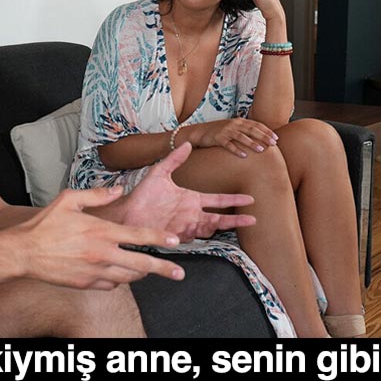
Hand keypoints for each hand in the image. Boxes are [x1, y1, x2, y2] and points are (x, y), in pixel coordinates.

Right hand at [9, 187, 184, 289]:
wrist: (23, 253)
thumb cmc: (45, 224)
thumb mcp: (69, 200)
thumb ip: (96, 194)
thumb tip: (118, 189)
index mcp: (101, 231)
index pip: (138, 235)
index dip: (159, 238)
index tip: (175, 241)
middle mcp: (102, 254)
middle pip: (141, 264)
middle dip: (164, 269)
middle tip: (180, 273)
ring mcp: (94, 272)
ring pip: (128, 277)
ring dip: (140, 274)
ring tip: (148, 270)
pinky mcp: (86, 284)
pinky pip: (110, 285)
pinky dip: (118, 280)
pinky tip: (118, 274)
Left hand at [118, 143, 255, 241]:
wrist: (127, 212)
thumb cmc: (142, 195)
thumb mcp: (159, 173)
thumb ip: (174, 160)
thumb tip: (187, 144)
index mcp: (191, 199)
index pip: (218, 200)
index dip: (234, 200)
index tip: (250, 199)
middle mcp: (192, 214)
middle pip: (219, 218)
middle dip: (236, 219)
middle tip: (253, 219)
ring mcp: (185, 226)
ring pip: (210, 228)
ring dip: (224, 226)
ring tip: (240, 222)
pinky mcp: (176, 236)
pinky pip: (194, 237)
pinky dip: (202, 234)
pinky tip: (211, 230)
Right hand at [185, 118, 278, 157]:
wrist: (199, 132)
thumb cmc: (218, 132)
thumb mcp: (233, 128)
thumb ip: (244, 131)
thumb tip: (260, 139)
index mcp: (239, 121)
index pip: (256, 125)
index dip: (267, 131)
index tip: (276, 138)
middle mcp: (233, 124)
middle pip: (251, 130)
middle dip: (263, 136)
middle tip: (273, 144)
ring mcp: (225, 131)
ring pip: (241, 137)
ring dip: (252, 143)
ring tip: (261, 150)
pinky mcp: (217, 138)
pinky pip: (228, 145)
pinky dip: (236, 150)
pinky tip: (243, 156)